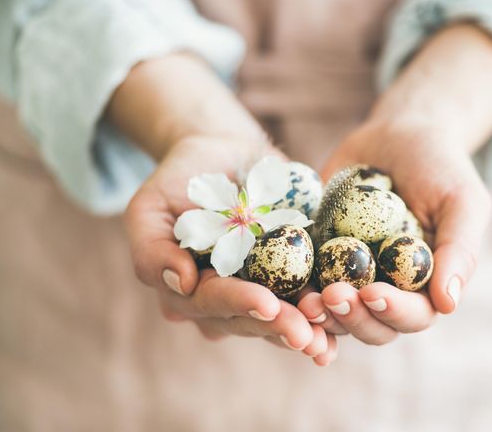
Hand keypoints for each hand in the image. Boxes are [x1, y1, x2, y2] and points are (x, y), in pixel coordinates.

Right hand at [125, 135, 337, 364]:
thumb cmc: (180, 181)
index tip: (266, 304)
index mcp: (188, 291)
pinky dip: (325, 311)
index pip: (211, 302)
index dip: (239, 304)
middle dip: (278, 327)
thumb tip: (181, 283)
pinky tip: (342, 322)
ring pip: (280, 318)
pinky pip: (306, 297)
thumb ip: (152, 249)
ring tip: (327, 339)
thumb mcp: (149, 207)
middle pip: (250, 319)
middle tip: (306, 334)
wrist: (221, 154)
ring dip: (306, 329)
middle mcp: (223, 299)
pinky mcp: (289, 273)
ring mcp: (258, 289)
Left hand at [296, 24, 491, 344]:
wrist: (398, 135)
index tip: (373, 292)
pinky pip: (303, 280)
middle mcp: (387, 289)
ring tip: (303, 299)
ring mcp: (349, 276)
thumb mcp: (461, 201)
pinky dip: (291, 290)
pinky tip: (275, 285)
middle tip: (331, 296)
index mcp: (424, 287)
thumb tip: (449, 303)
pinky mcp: (318, 256)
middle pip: (370, 325)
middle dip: (351, 317)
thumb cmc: (439, 167)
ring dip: (319, 313)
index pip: (414, 316)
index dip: (393, 312)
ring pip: (333, 313)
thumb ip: (459, 250)